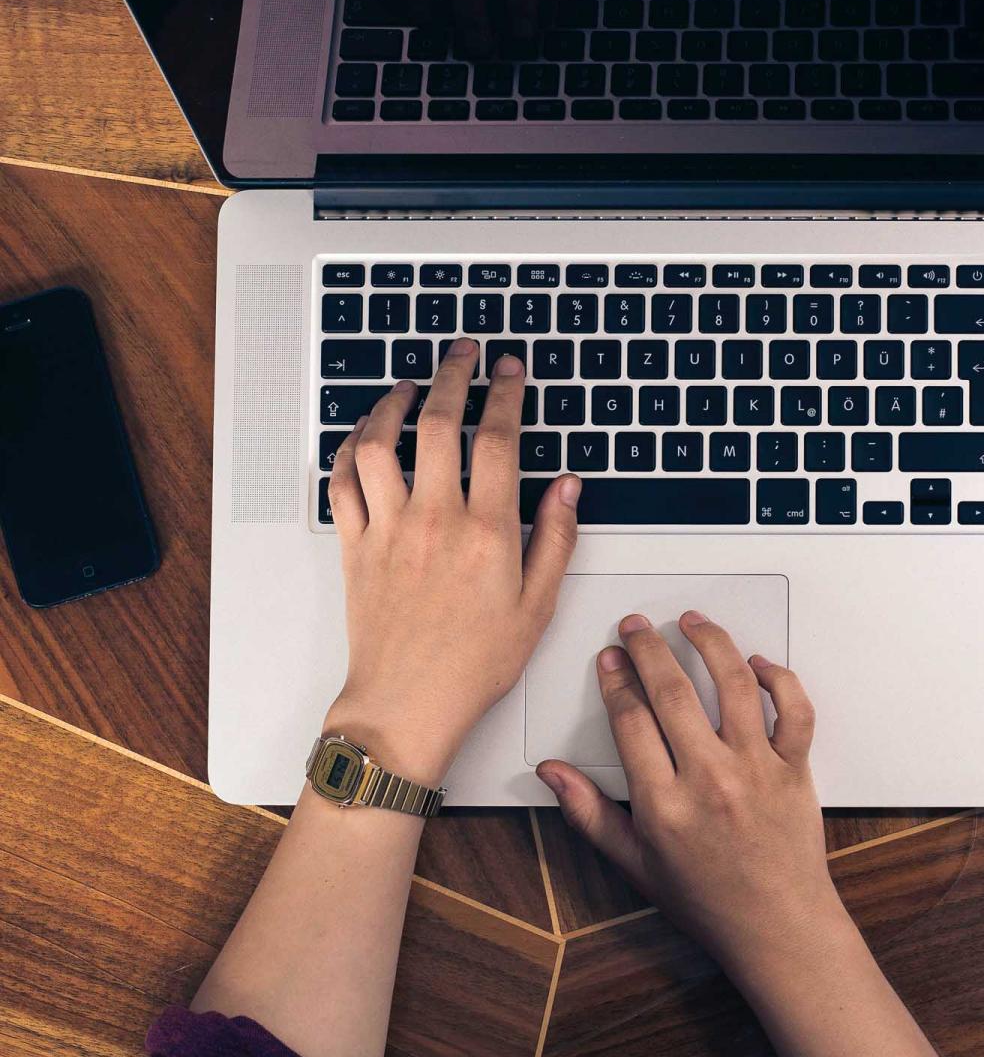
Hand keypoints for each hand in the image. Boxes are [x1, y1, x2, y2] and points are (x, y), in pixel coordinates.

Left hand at [322, 340, 579, 782]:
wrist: (407, 704)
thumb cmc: (473, 664)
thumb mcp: (537, 606)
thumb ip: (556, 539)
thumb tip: (568, 487)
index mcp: (487, 532)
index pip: (498, 439)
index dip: (505, 393)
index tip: (509, 370)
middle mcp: (435, 519)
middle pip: (439, 423)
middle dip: (453, 375)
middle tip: (462, 352)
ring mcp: (389, 529)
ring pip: (379, 443)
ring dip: (392, 403)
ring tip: (408, 385)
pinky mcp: (354, 546)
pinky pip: (342, 482)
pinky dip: (348, 449)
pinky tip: (363, 436)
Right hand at [536, 612, 844, 974]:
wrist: (778, 929)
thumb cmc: (708, 899)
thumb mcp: (634, 864)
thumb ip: (589, 813)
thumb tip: (552, 773)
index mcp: (664, 804)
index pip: (630, 719)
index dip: (615, 679)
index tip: (610, 658)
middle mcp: (710, 780)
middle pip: (672, 692)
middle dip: (648, 648)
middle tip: (636, 626)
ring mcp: (756, 770)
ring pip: (733, 685)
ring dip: (710, 643)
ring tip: (691, 622)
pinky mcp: (794, 768)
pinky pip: (793, 710)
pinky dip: (778, 678)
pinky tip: (756, 663)